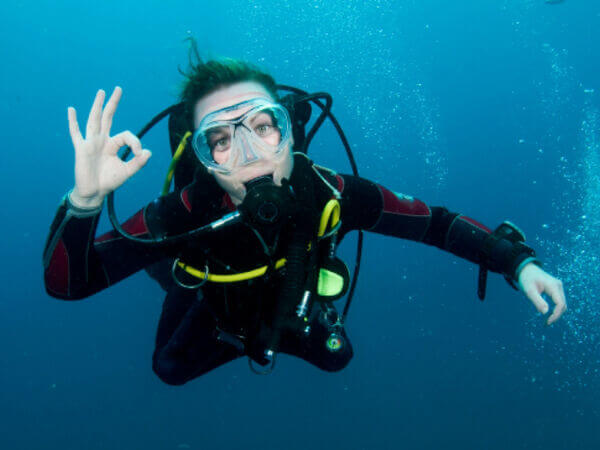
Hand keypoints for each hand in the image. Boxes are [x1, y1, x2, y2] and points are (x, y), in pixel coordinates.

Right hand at [67, 87, 151, 207]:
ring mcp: (91, 143)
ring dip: (97, 106)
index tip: (139, 153)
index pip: (126, 135)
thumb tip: (148, 152)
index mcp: (113, 145)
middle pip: (108, 117)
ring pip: (94, 120)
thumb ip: (138, 162)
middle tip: (118, 88)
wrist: (94, 192)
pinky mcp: (81, 149)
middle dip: (113, 103)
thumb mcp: (127, 172)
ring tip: (101, 92)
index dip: (135, 142)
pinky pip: (76, 133)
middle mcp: (102, 140)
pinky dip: (73, 122)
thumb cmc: (109, 181)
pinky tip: (71, 110)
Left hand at [518, 263, 566, 324]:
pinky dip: (555, 309)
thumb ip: (537, 301)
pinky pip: (559, 301)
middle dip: (556, 316)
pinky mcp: (556, 289)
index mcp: (553, 286)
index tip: (547, 322)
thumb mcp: (529, 291)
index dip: (556, 315)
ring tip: (547, 321)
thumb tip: (545, 313)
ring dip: (557, 313)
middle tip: (546, 324)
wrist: (525, 269)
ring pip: (562, 304)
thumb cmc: (526, 279)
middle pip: (563, 305)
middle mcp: (558, 286)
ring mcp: (558, 287)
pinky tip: (548, 315)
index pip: (560, 304)